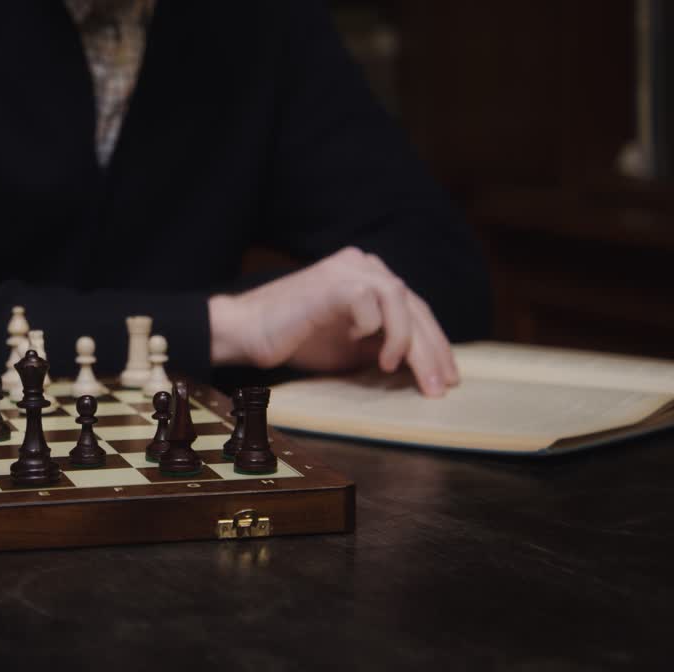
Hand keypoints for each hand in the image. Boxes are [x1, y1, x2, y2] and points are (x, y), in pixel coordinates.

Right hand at [209, 246, 459, 395]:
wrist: (247, 331)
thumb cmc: (294, 339)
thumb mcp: (351, 346)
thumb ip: (384, 345)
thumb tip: (422, 367)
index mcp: (368, 276)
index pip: (415, 309)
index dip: (434, 344)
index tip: (445, 377)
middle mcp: (363, 265)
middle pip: (414, 306)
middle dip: (431, 350)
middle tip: (438, 386)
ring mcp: (348, 269)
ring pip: (400, 300)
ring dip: (406, 341)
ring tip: (394, 370)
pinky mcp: (332, 282)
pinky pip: (370, 303)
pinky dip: (373, 329)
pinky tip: (362, 348)